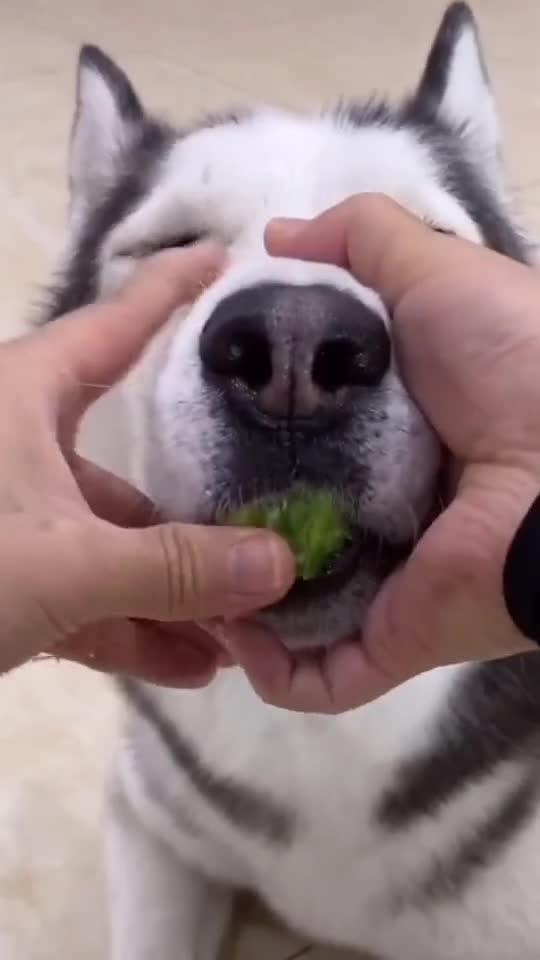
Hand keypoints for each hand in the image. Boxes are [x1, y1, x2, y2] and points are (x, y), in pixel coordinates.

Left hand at [0, 244, 293, 684]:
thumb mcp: (64, 562)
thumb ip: (175, 567)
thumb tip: (283, 563)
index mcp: (21, 396)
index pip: (115, 324)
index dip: (173, 291)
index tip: (228, 260)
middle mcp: (15, 446)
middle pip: (127, 471)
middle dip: (196, 523)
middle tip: (268, 541)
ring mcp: (6, 521)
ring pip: (105, 546)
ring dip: (171, 594)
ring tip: (239, 637)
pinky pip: (77, 596)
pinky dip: (128, 628)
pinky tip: (184, 666)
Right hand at [216, 195, 539, 711]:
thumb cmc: (510, 363)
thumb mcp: (436, 274)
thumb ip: (362, 243)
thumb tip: (276, 238)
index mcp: (392, 436)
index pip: (299, 446)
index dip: (244, 436)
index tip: (192, 425)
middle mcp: (385, 511)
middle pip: (289, 528)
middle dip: (230, 523)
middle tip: (173, 507)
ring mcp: (388, 586)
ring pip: (294, 609)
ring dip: (236, 600)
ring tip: (183, 571)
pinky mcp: (391, 643)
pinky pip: (319, 678)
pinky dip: (271, 668)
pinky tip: (227, 627)